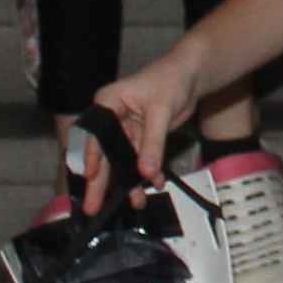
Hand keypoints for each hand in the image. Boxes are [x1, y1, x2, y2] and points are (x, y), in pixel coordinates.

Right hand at [81, 56, 198, 201]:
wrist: (192, 75)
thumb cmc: (171, 80)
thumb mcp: (161, 111)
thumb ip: (153, 144)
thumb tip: (146, 173)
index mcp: (108, 103)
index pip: (95, 134)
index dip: (92, 157)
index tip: (90, 177)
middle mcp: (112, 118)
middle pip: (104, 153)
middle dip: (101, 181)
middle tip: (94, 207)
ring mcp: (126, 129)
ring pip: (124, 160)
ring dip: (130, 181)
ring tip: (136, 203)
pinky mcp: (141, 138)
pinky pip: (141, 159)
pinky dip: (149, 172)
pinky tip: (155, 184)